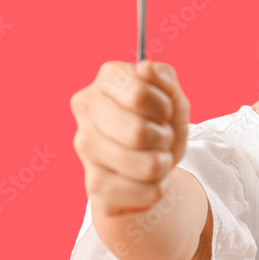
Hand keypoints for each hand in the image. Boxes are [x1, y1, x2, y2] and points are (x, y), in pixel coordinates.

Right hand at [70, 60, 189, 215]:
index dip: (164, 108)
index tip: (163, 113)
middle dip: (164, 139)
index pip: (139, 93)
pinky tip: (145, 181)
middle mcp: (86, 111)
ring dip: (163, 164)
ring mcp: (85, 148)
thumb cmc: (160, 127)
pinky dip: (157, 188)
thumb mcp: (174, 101)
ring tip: (155, 160)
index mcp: (105, 80)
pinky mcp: (94, 185)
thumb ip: (166, 80)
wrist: (151, 170)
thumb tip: (146, 67)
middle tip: (160, 138)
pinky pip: (146, 192)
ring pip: (146, 166)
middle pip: (138, 133)